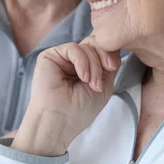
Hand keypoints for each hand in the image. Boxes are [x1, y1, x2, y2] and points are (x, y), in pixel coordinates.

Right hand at [11, 36, 120, 156]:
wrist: (60, 120)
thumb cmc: (80, 109)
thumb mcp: (104, 85)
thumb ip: (108, 64)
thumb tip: (112, 44)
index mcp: (86, 66)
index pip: (100, 48)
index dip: (109, 53)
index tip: (113, 67)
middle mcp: (73, 60)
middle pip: (94, 43)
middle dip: (103, 57)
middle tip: (104, 75)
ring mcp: (62, 57)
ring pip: (85, 46)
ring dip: (94, 65)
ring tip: (92, 83)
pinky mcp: (50, 55)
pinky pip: (72, 48)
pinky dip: (82, 61)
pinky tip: (82, 77)